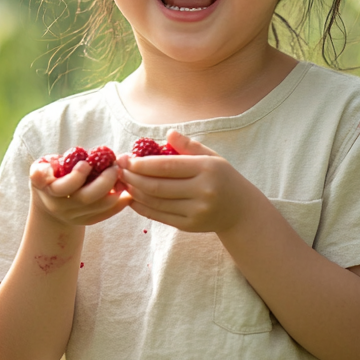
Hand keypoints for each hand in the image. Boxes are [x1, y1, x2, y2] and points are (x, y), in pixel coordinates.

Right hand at [29, 155, 131, 227]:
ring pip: (97, 206)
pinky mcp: (82, 221)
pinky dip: (118, 204)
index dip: (75, 177)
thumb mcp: (49, 162)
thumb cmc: (52, 172)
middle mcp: (55, 204)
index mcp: (42, 184)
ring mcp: (69, 216)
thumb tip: (97, 155)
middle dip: (104, 182)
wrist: (48, 199)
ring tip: (122, 176)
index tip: (86, 164)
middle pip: (84, 197)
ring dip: (114, 191)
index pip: (59, 185)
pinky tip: (126, 193)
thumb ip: (65, 159)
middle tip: (114, 167)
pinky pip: (103, 214)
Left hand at [118, 129, 262, 234]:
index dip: (142, 163)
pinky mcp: (190, 226)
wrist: (241, 211)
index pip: (167, 166)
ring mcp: (197, 211)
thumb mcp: (211, 157)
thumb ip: (189, 146)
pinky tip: (131, 198)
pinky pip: (160, 216)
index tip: (125, 158)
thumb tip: (168, 133)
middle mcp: (203, 191)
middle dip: (133, 177)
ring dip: (134, 192)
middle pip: (158, 185)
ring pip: (156, 202)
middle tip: (118, 170)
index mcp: (207, 169)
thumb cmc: (222, 177)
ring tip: (122, 182)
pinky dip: (142, 207)